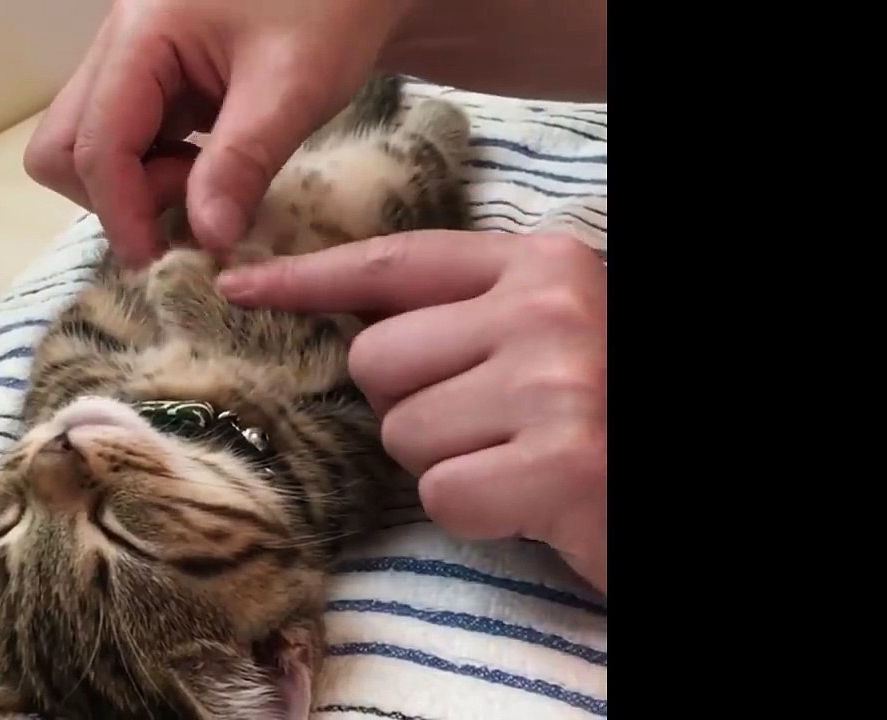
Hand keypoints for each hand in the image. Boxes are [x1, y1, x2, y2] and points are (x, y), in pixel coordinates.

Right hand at [22, 0, 416, 266]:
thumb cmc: (331, 12)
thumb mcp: (293, 88)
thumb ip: (243, 163)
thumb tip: (206, 240)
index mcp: (141, 34)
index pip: (96, 144)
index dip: (122, 214)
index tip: (162, 263)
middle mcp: (120, 45)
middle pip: (64, 146)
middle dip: (115, 196)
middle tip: (189, 204)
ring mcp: (133, 63)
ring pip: (89, 147)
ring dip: (136, 187)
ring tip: (209, 184)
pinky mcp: (156, 82)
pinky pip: (128, 142)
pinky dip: (156, 173)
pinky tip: (211, 170)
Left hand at [216, 231, 607, 593]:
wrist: (665, 474)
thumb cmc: (606, 408)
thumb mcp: (546, 332)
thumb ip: (463, 315)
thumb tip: (350, 325)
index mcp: (541, 262)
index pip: (393, 263)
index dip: (308, 278)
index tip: (239, 287)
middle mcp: (549, 306)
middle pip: (378, 360)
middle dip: (411, 408)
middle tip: (485, 426)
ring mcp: (558, 380)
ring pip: (403, 433)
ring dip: (447, 463)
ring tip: (516, 459)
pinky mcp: (565, 461)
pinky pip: (444, 494)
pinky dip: (477, 513)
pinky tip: (533, 502)